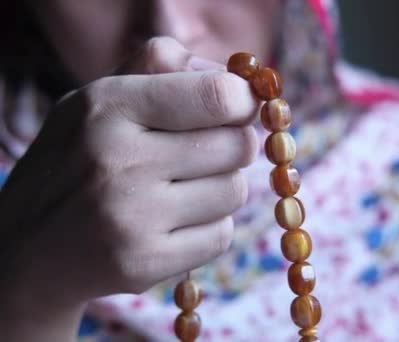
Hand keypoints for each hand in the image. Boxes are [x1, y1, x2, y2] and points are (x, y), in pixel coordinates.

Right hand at [0, 37, 257, 339]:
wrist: (29, 247)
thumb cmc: (79, 160)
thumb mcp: (100, 98)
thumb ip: (160, 68)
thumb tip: (236, 79)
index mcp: (109, 106)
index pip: (219, 96)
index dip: (243, 102)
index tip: (237, 108)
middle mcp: (119, 160)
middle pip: (238, 145)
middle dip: (233, 146)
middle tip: (207, 152)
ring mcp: (131, 217)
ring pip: (236, 191)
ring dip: (222, 189)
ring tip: (183, 190)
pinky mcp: (143, 263)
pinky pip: (221, 235)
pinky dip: (209, 228)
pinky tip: (174, 224)